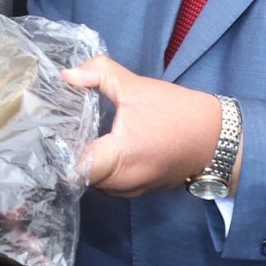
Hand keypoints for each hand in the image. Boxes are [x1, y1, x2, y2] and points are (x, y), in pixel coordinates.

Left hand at [62, 55, 221, 196]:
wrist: (217, 139)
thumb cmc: (178, 113)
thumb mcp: (136, 86)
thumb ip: (99, 74)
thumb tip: (68, 75)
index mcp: (118, 158)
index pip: (71, 169)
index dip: (56, 152)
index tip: (47, 132)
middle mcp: (121, 183)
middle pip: (77, 176)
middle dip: (66, 154)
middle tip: (55, 128)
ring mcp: (131, 191)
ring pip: (92, 181)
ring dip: (83, 162)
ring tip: (73, 135)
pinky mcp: (139, 191)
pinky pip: (109, 183)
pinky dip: (100, 168)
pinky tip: (96, 146)